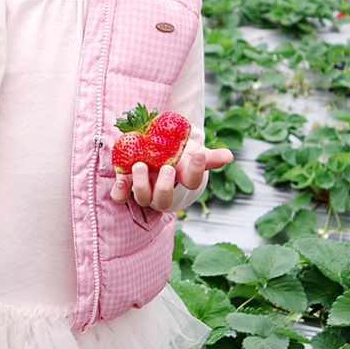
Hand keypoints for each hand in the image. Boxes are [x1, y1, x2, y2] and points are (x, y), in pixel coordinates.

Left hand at [110, 139, 233, 211]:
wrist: (155, 148)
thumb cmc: (177, 152)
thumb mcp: (193, 151)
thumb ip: (210, 156)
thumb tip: (229, 156)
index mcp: (181, 179)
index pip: (193, 181)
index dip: (198, 171)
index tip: (200, 155)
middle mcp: (163, 190)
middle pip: (164, 199)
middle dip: (165, 186)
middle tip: (167, 168)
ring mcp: (144, 189)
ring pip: (143, 198)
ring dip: (141, 185)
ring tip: (140, 166)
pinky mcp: (126, 186)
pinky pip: (121, 197)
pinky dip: (120, 191)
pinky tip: (121, 179)